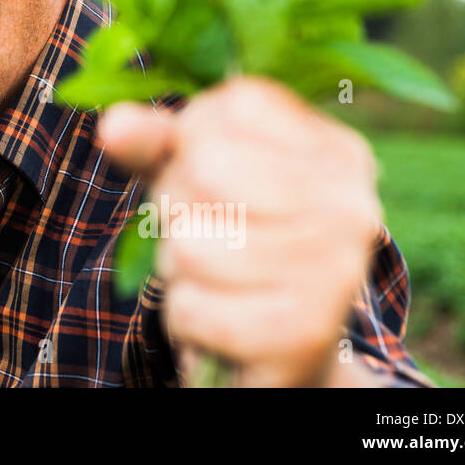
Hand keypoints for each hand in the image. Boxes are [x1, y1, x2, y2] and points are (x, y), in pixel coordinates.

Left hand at [97, 76, 383, 386]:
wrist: (279, 351)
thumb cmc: (231, 241)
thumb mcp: (190, 176)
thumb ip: (154, 142)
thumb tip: (113, 126)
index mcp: (333, 149)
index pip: (223, 113)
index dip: (184, 149)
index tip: (209, 184)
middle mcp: (351, 205)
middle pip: (204, 170)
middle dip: (176, 209)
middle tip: (208, 237)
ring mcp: (339, 271)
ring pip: (190, 245)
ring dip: (178, 269)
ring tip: (215, 280)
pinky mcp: (307, 335)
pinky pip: (192, 310)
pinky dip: (185, 320)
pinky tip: (221, 322)